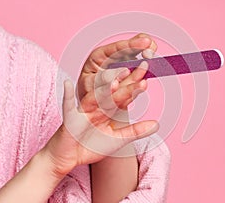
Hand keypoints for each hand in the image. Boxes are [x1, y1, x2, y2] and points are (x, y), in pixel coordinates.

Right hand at [44, 33, 158, 176]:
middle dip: (126, 82)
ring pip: (94, 96)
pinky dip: (67, 94)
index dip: (134, 88)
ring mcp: (83, 110)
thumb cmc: (91, 145)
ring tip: (114, 78)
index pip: (123, 96)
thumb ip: (136, 131)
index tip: (146, 79)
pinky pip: (67, 104)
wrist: (70, 157)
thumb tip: (157, 124)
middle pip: (112, 92)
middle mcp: (97, 105)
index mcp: (108, 108)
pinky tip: (67, 83)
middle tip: (139, 68)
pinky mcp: (69, 117)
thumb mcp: (118, 139)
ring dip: (102, 87)